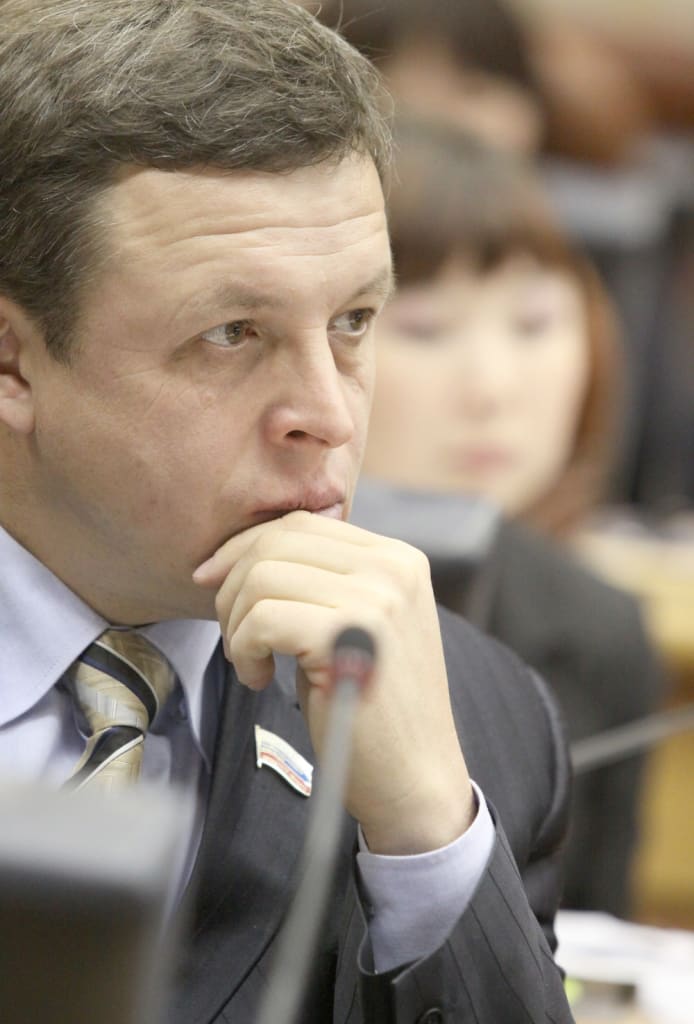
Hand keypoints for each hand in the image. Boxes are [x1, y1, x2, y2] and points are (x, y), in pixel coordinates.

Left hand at [193, 511, 474, 853]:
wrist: (415, 778)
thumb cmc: (371, 707)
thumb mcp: (352, 624)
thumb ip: (318, 581)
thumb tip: (235, 554)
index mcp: (396, 558)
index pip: (300, 523)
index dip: (243, 548)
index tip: (209, 580)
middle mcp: (392, 568)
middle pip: (276, 542)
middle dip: (232, 586)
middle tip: (236, 636)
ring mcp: (376, 599)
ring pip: (262, 577)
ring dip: (238, 624)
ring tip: (252, 662)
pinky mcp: (348, 636)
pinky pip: (262, 619)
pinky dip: (244, 649)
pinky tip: (260, 679)